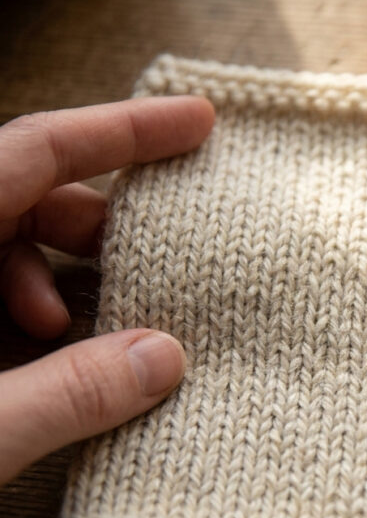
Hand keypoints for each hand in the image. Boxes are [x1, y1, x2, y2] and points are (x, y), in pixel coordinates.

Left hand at [0, 97, 214, 484]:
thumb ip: (68, 395)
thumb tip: (167, 360)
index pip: (34, 151)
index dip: (119, 131)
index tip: (198, 122)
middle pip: (28, 199)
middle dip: (99, 233)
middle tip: (160, 268)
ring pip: (11, 256)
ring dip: (66, 294)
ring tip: (86, 344)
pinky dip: (38, 332)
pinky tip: (56, 376)